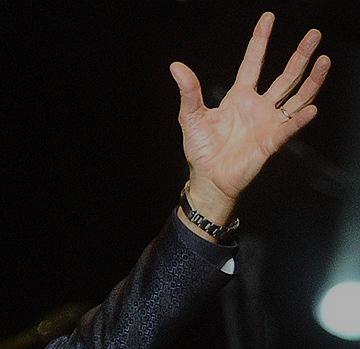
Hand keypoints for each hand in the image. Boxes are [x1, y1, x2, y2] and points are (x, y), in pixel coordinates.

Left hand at [170, 12, 330, 223]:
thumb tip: (176, 66)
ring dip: (311, 80)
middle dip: (300, 55)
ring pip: (296, 97)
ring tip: (324, 61)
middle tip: (314, 34)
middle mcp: (258, 106)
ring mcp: (268, 123)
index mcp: (239, 97)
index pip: (253, 62)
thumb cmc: (201, 149)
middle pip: (285, 76)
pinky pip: (289, 128)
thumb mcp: (190, 116)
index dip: (260, 41)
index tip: (268, 18)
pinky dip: (299, 118)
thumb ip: (189, 91)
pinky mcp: (271, 142)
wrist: (208, 178)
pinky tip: (311, 108)